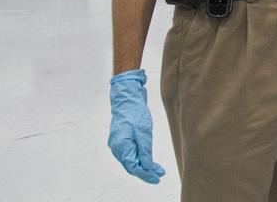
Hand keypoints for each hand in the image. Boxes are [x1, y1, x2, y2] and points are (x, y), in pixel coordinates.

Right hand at [108, 69, 165, 184]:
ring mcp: (117, 144)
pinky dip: (138, 157)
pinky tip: (147, 160)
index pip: (133, 167)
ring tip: (156, 170)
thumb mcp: (144, 132)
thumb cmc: (135, 113)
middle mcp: (117, 148)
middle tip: (159, 175)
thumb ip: (145, 151)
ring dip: (143, 165)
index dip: (146, 174)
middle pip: (131, 165)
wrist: (127, 99)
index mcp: (121, 147)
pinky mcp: (121, 139)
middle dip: (145, 171)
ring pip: (130, 160)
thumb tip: (147, 167)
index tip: (157, 177)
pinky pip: (129, 153)